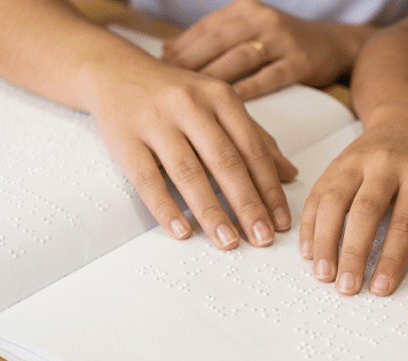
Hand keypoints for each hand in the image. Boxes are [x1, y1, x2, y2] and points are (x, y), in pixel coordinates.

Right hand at [85, 56, 297, 249]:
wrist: (117, 71)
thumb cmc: (176, 95)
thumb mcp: (219, 106)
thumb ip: (255, 138)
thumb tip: (290, 174)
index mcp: (221, 98)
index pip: (253, 149)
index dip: (269, 188)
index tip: (280, 221)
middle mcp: (190, 106)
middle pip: (225, 162)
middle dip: (247, 205)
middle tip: (261, 238)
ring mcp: (156, 121)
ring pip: (188, 173)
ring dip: (210, 212)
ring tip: (227, 242)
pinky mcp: (125, 138)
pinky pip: (147, 179)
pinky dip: (166, 208)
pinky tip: (182, 232)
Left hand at [162, 0, 370, 98]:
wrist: (332, 44)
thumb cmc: (280, 43)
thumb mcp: (247, 30)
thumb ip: (213, 40)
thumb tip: (167, 52)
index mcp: (243, 10)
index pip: (204, 28)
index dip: (180, 49)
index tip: (159, 69)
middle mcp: (261, 19)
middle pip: (217, 42)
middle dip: (190, 65)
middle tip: (170, 89)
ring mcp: (282, 39)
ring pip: (240, 59)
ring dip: (214, 79)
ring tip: (192, 100)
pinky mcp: (300, 62)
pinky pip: (268, 77)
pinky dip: (247, 90)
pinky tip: (228, 105)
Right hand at [299, 115, 407, 296]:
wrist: (404, 116)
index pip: (405, 221)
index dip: (391, 257)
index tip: (381, 287)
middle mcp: (384, 164)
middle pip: (365, 211)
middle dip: (353, 252)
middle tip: (346, 287)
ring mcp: (355, 162)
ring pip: (333, 201)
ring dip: (324, 240)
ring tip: (322, 274)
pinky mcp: (334, 164)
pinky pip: (316, 194)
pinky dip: (308, 224)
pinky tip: (307, 250)